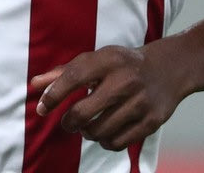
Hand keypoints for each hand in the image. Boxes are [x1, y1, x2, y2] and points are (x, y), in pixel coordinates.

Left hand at [30, 43, 185, 150]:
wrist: (170, 68)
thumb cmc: (123, 64)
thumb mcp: (96, 59)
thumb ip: (64, 72)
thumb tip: (34, 85)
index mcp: (109, 59)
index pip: (72, 77)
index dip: (53, 95)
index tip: (43, 108)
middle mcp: (125, 80)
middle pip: (83, 113)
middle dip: (69, 122)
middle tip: (68, 122)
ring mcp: (140, 102)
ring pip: (99, 132)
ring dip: (86, 133)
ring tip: (88, 126)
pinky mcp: (151, 121)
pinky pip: (117, 143)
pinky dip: (105, 142)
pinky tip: (105, 133)